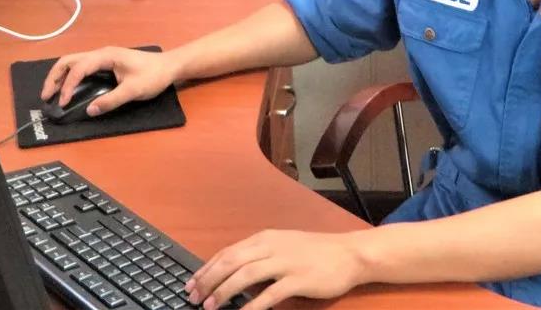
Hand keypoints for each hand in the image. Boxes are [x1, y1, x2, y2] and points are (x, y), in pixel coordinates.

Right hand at [39, 46, 176, 115]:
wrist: (169, 66)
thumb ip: (112, 100)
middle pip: (70, 61)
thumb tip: (90, 110)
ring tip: (51, 93)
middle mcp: (101, 54)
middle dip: (55, 77)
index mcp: (106, 56)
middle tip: (46, 96)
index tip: (63, 102)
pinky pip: (82, 67)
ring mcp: (103, 57)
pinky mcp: (106, 63)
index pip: (79, 68)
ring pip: (74, 63)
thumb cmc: (154, 75)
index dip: (68, 85)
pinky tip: (68, 89)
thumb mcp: (134, 90)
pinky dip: (70, 77)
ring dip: (60, 76)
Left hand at [185, 230, 366, 309]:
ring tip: (210, 307)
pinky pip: (270, 294)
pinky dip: (252, 306)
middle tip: (193, 297)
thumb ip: (259, 256)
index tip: (191, 283)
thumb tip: (231, 273)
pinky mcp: (298, 279)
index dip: (206, 269)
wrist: (349, 254)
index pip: (228, 252)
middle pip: (231, 261)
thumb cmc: (316, 252)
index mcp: (265, 238)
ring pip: (246, 274)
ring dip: (224, 292)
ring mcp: (285, 262)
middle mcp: (272, 246)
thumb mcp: (283, 246)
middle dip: (209, 280)